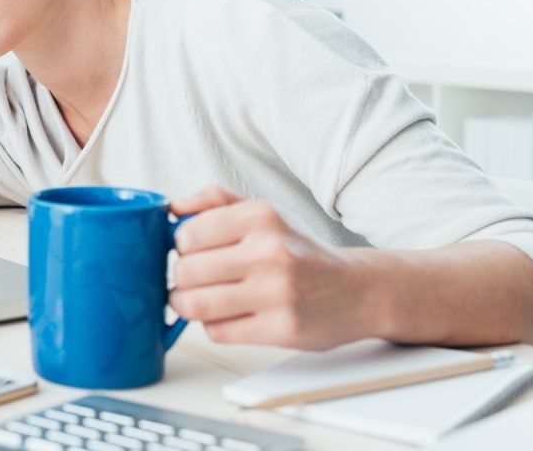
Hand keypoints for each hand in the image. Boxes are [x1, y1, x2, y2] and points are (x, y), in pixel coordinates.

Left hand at [169, 185, 380, 349]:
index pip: (187, 234)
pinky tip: (229, 315)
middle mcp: (270, 251)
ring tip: (197, 299)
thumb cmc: (302, 251)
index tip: (192, 252)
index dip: (181, 247)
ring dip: (186, 305)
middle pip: (186, 271)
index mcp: (261, 217)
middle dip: (181, 278)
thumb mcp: (265, 213)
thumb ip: (216, 202)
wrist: (358, 290)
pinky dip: (213, 326)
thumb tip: (173, 206)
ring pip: (195, 305)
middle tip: (192, 279)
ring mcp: (277, 292)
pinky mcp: (281, 328)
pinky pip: (218, 331)